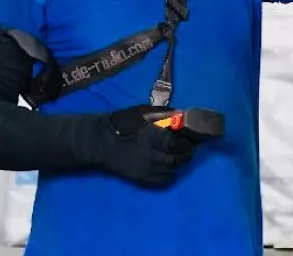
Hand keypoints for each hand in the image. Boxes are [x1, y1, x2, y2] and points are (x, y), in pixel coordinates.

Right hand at [92, 105, 206, 186]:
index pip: (176, 145)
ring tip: (179, 157)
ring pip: (170, 170)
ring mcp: (145, 169)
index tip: (191, 141)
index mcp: (151, 136)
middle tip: (189, 150)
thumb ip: (163, 114)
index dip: (186, 144)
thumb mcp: (143, 112)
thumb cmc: (123, 123)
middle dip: (185, 155)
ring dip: (177, 164)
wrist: (101, 141)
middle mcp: (150, 155)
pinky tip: (169, 168)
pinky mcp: (140, 178)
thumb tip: (182, 116)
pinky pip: (161, 181)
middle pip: (176, 159)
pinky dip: (169, 175)